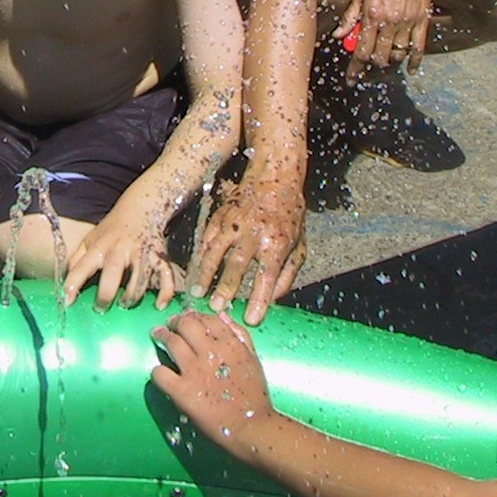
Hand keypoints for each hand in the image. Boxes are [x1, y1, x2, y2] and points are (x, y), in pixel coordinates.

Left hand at [62, 203, 178, 310]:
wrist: (141, 206)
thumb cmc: (112, 229)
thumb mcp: (90, 239)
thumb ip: (77, 260)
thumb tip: (65, 282)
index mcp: (100, 246)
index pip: (82, 266)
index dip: (73, 283)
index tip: (67, 300)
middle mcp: (120, 249)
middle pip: (113, 272)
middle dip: (106, 294)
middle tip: (101, 308)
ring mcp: (142, 252)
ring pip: (140, 277)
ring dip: (133, 295)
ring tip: (125, 304)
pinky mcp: (159, 256)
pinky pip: (166, 276)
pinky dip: (165, 292)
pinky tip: (158, 305)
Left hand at [150, 310, 278, 449]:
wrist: (252, 428)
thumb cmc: (255, 396)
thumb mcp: (253, 359)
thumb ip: (239, 335)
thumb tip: (220, 315)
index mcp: (231, 344)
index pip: (207, 319)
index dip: (194, 316)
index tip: (188, 319)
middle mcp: (211, 353)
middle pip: (185, 324)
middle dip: (175, 322)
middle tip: (168, 325)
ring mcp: (194, 371)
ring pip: (170, 342)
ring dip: (162, 336)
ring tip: (157, 336)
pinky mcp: (181, 392)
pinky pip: (160, 373)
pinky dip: (157, 370)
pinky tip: (161, 371)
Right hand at [189, 177, 305, 323]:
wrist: (275, 177)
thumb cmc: (290, 215)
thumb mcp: (299, 245)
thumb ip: (287, 275)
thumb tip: (274, 299)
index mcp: (277, 242)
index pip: (267, 276)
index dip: (259, 299)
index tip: (251, 319)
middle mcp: (254, 233)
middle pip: (238, 265)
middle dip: (226, 288)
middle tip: (217, 308)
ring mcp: (235, 224)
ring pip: (216, 251)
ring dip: (206, 273)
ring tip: (197, 292)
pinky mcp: (221, 216)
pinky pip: (208, 238)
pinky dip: (201, 256)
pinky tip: (197, 270)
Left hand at [332, 0, 433, 79]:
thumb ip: (350, 15)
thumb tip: (338, 36)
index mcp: (371, 14)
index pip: (361, 50)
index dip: (355, 69)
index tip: (351, 79)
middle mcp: (389, 22)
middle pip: (379, 57)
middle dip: (371, 65)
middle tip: (367, 66)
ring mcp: (408, 22)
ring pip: (397, 55)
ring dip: (390, 61)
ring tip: (384, 59)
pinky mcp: (422, 20)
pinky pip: (418, 48)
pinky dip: (413, 61)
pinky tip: (409, 68)